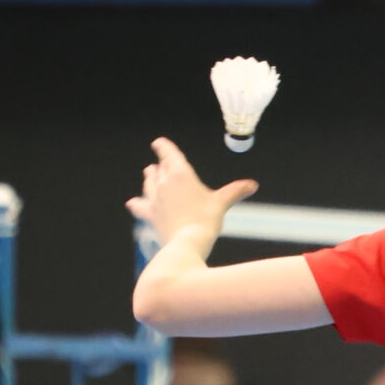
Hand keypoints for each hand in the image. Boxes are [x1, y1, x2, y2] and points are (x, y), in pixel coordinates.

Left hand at [126, 138, 256, 249]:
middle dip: (160, 164)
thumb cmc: (206, 220)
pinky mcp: (150, 214)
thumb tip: (252, 185)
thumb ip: (235, 191)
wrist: (187, 242)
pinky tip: (132, 202)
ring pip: (148, 183)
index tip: (158, 142)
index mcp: (181, 174)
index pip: (169, 154)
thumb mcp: (222, 203)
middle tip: (160, 162)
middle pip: (159, 168)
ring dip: (149, 177)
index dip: (163, 146)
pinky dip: (136, 203)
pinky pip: (139, 205)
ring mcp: (154, 198)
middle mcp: (164, 183)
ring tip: (149, 173)